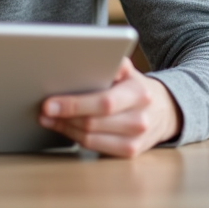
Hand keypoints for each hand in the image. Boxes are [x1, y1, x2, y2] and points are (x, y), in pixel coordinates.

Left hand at [38, 58, 180, 157]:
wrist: (165, 111)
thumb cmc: (137, 88)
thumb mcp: (130, 71)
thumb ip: (115, 62)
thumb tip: (97, 54)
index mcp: (139, 94)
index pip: (103, 102)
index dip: (73, 104)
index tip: (49, 103)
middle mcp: (140, 119)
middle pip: (92, 123)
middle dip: (63, 116)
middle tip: (42, 110)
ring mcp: (136, 140)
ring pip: (90, 138)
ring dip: (65, 128)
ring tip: (48, 118)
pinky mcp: (129, 153)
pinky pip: (95, 147)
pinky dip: (76, 138)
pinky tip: (65, 128)